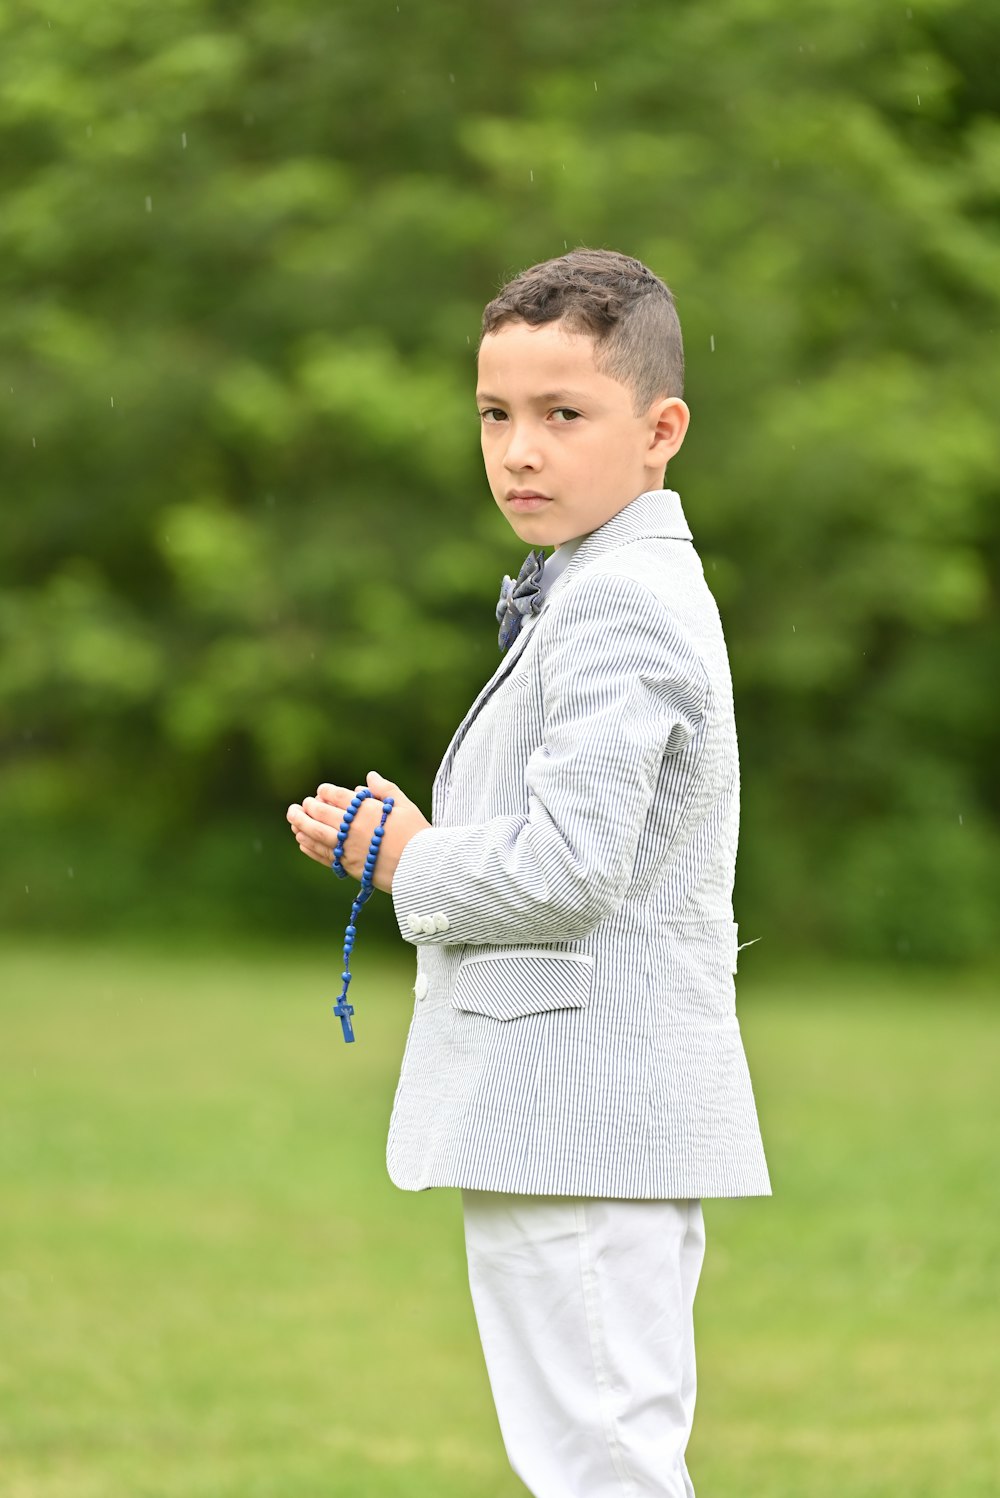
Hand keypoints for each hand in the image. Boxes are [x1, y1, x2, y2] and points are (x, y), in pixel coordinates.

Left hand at [286, 771, 430, 892]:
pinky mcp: (349, 867)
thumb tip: (369, 777)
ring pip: (317, 835)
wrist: (423, 866)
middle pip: (321, 815)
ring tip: (293, 820)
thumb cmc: (417, 833)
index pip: (337, 796)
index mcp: (366, 810)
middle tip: (298, 806)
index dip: (325, 793)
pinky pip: (324, 856)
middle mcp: (353, 828)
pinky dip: (311, 848)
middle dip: (307, 809)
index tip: (320, 792)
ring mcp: (349, 849)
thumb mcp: (405, 805)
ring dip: (301, 826)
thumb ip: (385, 789)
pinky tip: (303, 842)